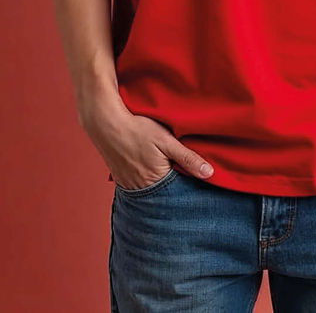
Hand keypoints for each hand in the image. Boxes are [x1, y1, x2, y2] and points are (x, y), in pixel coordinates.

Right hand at [79, 94, 213, 188]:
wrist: (105, 122)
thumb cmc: (137, 129)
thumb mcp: (167, 140)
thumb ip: (188, 158)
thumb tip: (210, 173)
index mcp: (157, 181)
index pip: (179, 192)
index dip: (188, 184)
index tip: (196, 178)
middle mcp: (142, 189)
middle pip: (164, 193)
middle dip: (174, 186)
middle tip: (179, 172)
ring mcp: (129, 185)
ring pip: (151, 190)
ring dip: (159, 183)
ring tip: (163, 169)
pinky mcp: (120, 179)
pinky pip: (137, 185)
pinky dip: (145, 180)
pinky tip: (148, 168)